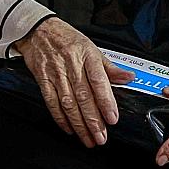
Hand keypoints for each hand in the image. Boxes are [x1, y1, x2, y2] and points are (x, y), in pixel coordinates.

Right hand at [14, 18, 133, 147]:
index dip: (106, 102)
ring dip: (79, 124)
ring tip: (88, 139)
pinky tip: (69, 129)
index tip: (112, 118)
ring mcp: (56, 73)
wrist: (39, 30)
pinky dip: (60, 118)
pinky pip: (52, 102)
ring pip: (68, 103)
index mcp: (87, 56)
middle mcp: (72, 65)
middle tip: (101, 137)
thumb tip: (128, 77)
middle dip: (93, 120)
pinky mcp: (43, 80)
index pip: (99, 82)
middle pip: (83, 97)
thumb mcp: (92, 48)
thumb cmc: (68, 39)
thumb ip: (110, 67)